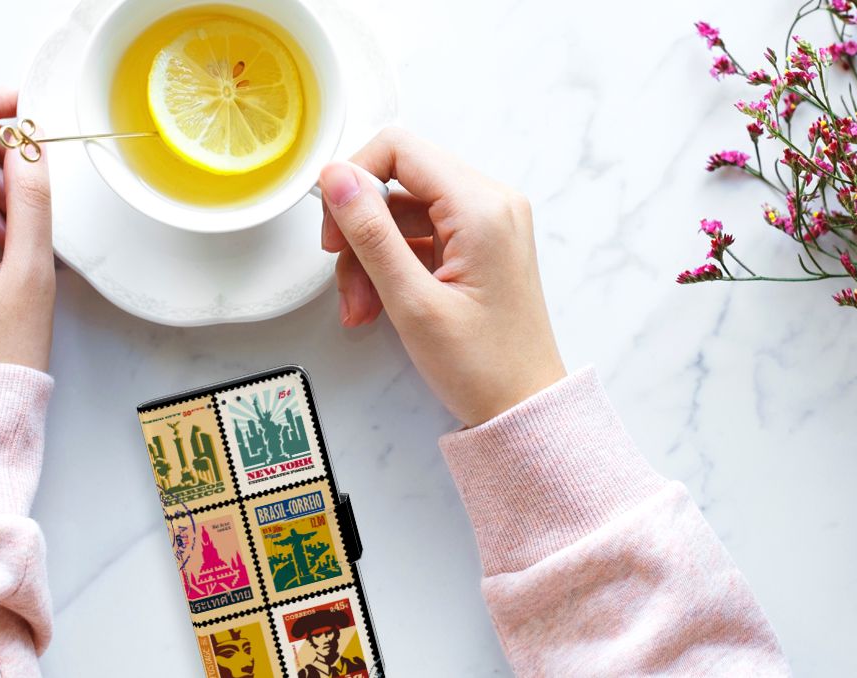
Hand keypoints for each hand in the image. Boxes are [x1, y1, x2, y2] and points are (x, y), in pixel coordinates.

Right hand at [319, 128, 564, 426]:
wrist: (523, 408)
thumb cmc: (482, 366)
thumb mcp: (412, 301)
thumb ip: (370, 233)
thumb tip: (335, 177)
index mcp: (481, 207)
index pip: (399, 149)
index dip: (353, 179)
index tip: (333, 227)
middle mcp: (490, 203)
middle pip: (398, 182)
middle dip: (360, 230)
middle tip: (343, 279)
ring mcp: (486, 224)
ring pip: (402, 214)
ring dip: (370, 257)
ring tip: (361, 309)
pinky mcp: (478, 246)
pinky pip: (419, 237)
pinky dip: (391, 267)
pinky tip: (378, 306)